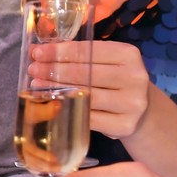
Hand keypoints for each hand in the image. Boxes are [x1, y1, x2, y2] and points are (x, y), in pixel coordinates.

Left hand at [28, 39, 152, 140]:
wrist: (142, 111)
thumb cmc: (116, 80)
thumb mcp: (107, 62)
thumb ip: (81, 56)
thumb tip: (40, 51)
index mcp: (129, 55)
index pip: (88, 51)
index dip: (60, 52)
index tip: (37, 52)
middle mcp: (134, 77)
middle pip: (85, 73)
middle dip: (54, 70)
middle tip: (33, 69)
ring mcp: (131, 103)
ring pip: (85, 96)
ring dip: (57, 90)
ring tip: (37, 84)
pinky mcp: (124, 125)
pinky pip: (89, 118)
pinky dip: (68, 110)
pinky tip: (52, 104)